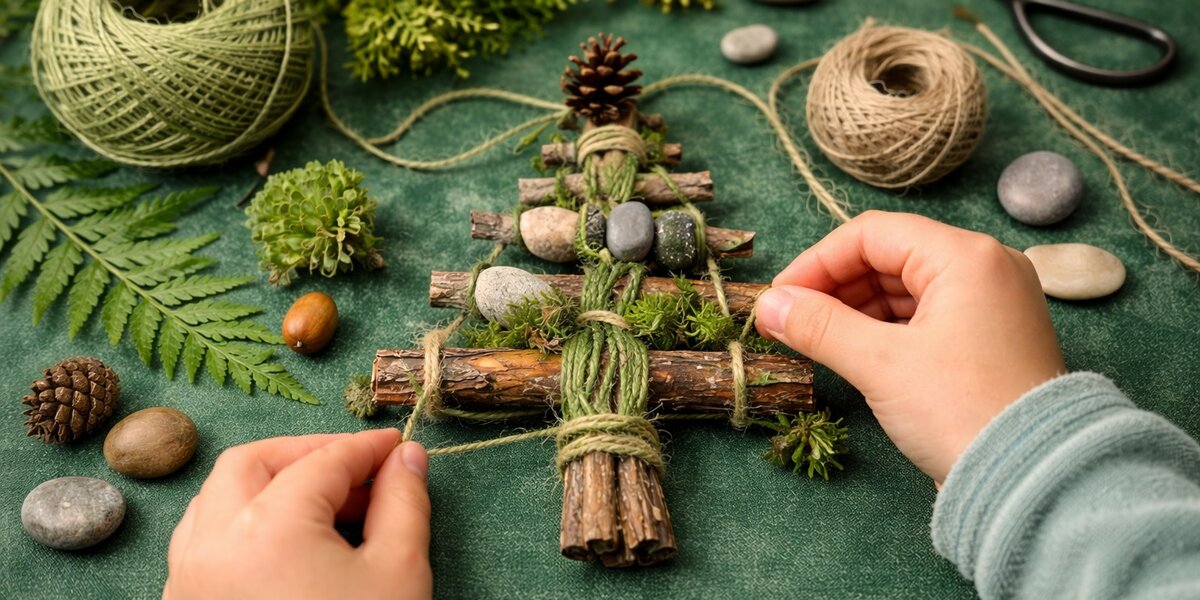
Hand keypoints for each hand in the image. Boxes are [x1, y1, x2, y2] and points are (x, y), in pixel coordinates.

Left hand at [164, 429, 431, 599]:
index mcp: (269, 525)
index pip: (324, 460)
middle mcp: (214, 542)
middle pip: (254, 462)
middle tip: (357, 468)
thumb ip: (405, 504)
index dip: (367, 449)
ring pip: (217, 498)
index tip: (397, 447)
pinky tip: (283, 543)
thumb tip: (407, 458)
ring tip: (323, 504)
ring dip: (268, 482)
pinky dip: (240, 521)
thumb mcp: (399, 573)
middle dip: (307, 454)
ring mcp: (189, 578)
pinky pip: (201, 541)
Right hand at [755, 211, 1064, 483]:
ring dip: (856, 311)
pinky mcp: (991, 340)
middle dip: (834, 288)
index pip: (872, 234)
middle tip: (791, 322)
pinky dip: (885, 330)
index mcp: (966, 257)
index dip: (817, 262)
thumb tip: (768, 305)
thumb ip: (818, 326)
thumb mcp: (880, 364)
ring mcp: (993, 305)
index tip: (780, 298)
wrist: (1034, 480)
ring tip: (815, 341)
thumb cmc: (963, 411)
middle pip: (889, 257)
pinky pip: (926, 318)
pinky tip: (853, 353)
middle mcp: (986, 269)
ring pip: (906, 289)